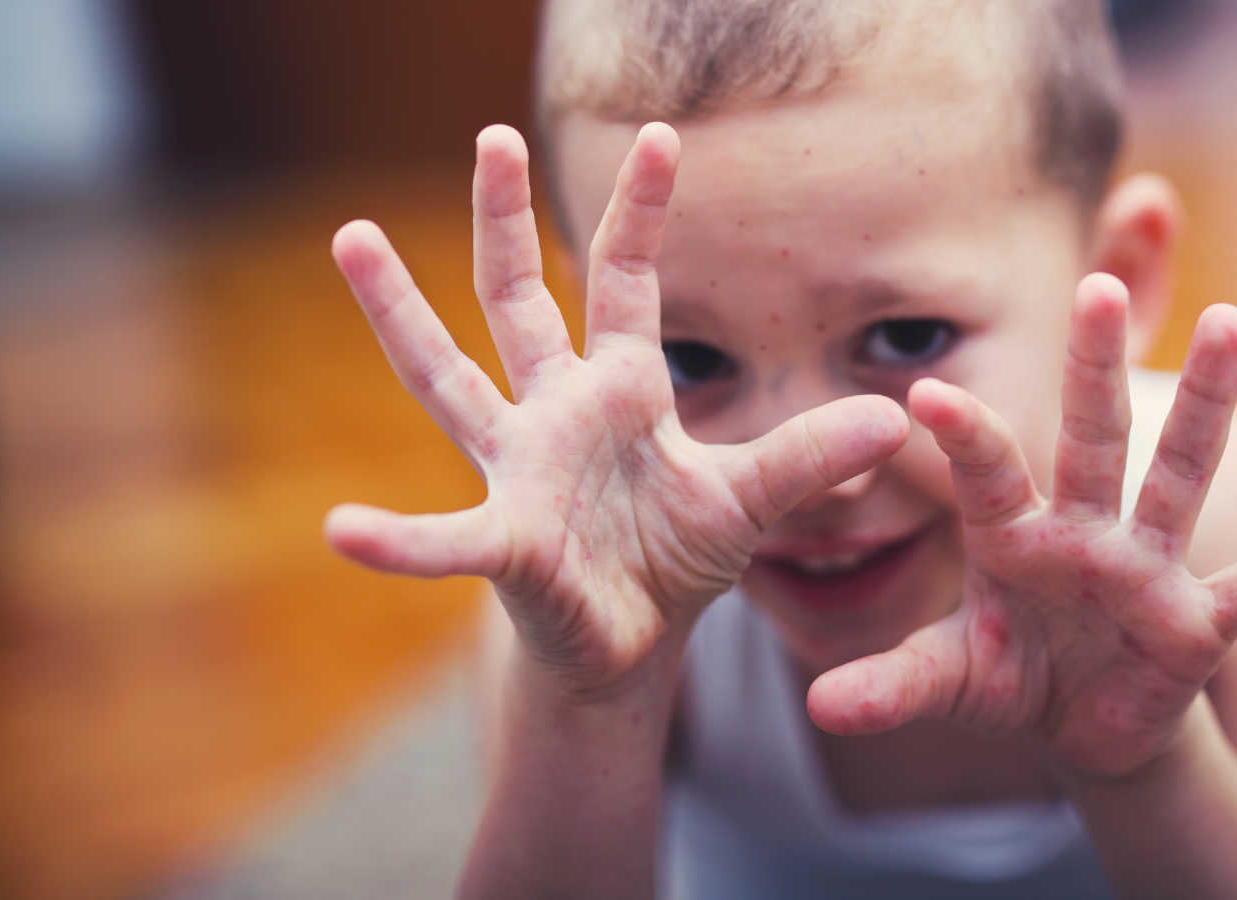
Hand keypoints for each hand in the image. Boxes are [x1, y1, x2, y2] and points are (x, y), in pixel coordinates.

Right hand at [325, 124, 907, 698]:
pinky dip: (399, 540)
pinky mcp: (505, 542)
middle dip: (502, 220)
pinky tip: (344, 531)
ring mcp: (520, 470)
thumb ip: (809, 456)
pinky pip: (444, 540)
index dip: (643, 213)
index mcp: (621, 390)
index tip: (664, 136)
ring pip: (447, 377)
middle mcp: (556, 412)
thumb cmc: (677, 559)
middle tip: (488, 135)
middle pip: (519, 299)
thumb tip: (891, 417)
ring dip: (401, 312)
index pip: (627, 282)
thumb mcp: (752, 499)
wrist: (630, 643)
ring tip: (351, 235)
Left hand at [807, 274, 1236, 777]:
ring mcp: (1148, 569)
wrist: (1080, 721)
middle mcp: (1086, 533)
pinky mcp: (1200, 622)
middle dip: (1094, 370)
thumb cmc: (1012, 676)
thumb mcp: (952, 681)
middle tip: (1094, 285)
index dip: (962, 439)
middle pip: (1093, 438)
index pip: (987, 474)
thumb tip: (819, 708)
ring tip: (1232, 322)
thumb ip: (894, 684)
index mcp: (1014, 536)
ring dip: (1205, 407)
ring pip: (1179, 476)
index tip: (922, 394)